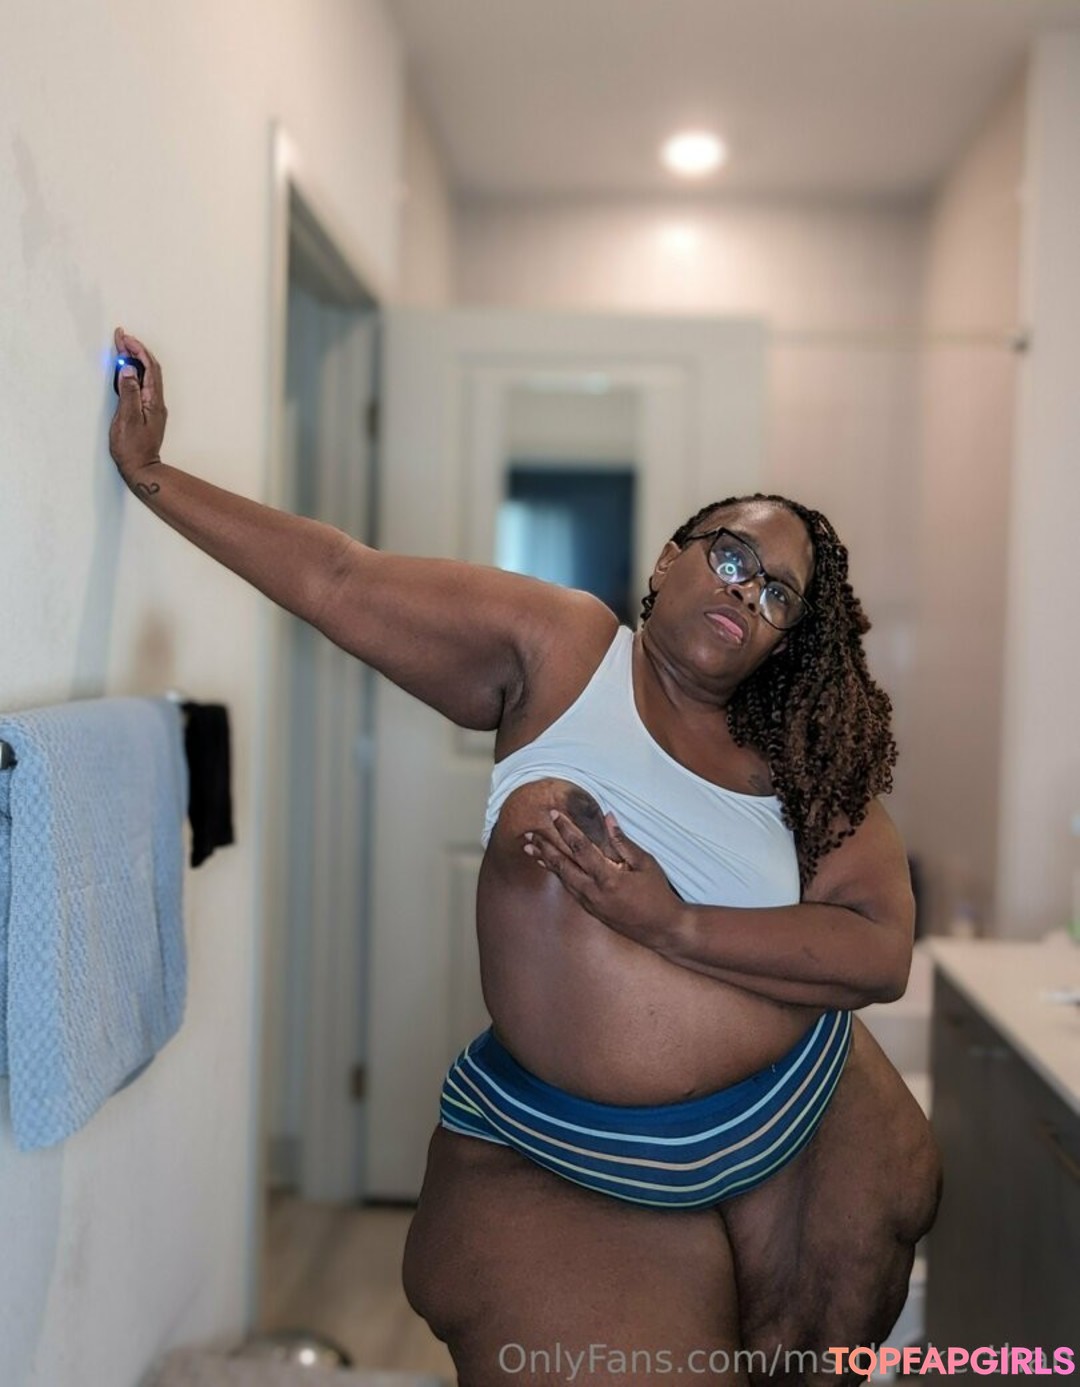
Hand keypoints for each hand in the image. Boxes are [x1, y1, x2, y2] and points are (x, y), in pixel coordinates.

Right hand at [108, 327, 167, 487]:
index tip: (125, 337)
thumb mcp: (127, 418)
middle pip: (149, 369)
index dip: (138, 350)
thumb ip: (129, 392)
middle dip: (136, 350)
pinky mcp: (145, 411)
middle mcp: (156, 401)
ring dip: (135, 359)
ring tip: (122, 346)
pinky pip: (141, 385)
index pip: (149, 368)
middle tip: (122, 337)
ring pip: (146, 376)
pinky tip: (126, 369)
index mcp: (153, 401)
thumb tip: (130, 369)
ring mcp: (151, 406)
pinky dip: (134, 372)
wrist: (141, 468)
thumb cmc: (132, 448)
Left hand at [523, 810, 683, 948]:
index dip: (566, 829)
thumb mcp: (646, 863)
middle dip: (545, 847)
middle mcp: (594, 892)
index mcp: (609, 878)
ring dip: (546, 862)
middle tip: (528, 834)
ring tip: (530, 849)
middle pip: (563, 865)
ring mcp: (591, 904)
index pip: (581, 848)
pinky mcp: (592, 911)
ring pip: (563, 878)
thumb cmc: (658, 893)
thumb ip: (623, 842)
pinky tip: (551, 867)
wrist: (662, 929)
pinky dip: (558, 875)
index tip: (553, 814)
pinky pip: (570, 889)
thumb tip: (608, 818)